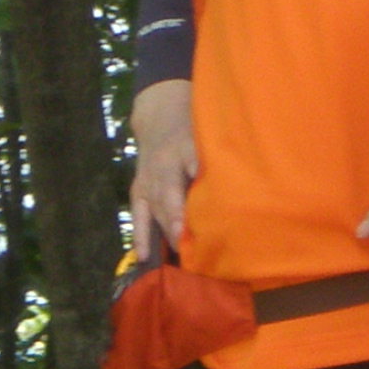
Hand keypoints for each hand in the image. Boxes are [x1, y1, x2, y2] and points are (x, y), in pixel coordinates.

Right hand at [127, 79, 196, 263]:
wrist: (159, 113)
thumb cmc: (191, 124)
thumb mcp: (205, 130)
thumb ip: (214, 153)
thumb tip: (230, 177)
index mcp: (180, 150)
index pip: (186, 176)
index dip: (189, 198)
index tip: (197, 221)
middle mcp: (160, 167)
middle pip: (168, 197)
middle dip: (176, 221)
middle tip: (187, 247)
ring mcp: (147, 179)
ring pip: (154, 207)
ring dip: (163, 231)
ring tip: (175, 255)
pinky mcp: (139, 188)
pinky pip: (138, 213)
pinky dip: (140, 234)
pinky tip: (144, 256)